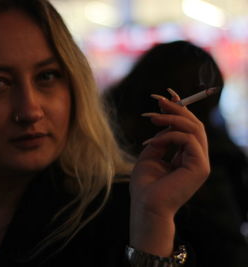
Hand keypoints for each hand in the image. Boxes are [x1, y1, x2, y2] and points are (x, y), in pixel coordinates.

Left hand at [129, 90, 209, 255]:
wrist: (146, 206)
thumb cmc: (145, 186)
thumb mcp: (150, 156)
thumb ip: (160, 140)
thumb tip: (163, 122)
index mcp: (187, 157)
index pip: (189, 128)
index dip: (180, 110)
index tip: (165, 96)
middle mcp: (197, 159)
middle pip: (194, 125)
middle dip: (177, 109)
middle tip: (158, 100)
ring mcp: (201, 163)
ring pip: (194, 129)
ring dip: (172, 118)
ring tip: (152, 117)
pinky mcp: (200, 167)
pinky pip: (188, 140)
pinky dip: (170, 135)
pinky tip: (155, 140)